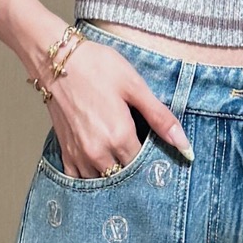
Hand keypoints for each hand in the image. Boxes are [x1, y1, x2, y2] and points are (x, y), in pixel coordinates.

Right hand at [46, 37, 192, 180]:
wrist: (56, 60)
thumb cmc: (97, 67)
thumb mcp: (134, 86)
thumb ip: (160, 118)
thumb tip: (186, 146)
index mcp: (119, 136)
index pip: (145, 166)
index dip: (154, 162)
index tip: (159, 155)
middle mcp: (98, 152)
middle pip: (124, 178)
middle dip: (136, 173)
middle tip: (142, 158)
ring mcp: (79, 154)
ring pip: (102, 182)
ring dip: (114, 177)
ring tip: (123, 162)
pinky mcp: (65, 151)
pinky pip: (78, 180)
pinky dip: (90, 179)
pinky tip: (100, 169)